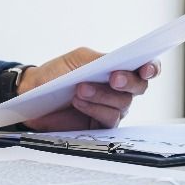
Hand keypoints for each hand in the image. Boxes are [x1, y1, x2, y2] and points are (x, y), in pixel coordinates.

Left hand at [16, 48, 160, 130]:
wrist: (33, 93)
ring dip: (102, 95)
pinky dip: (94, 108)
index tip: (146, 68)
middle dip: (128, 82)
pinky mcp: (100, 126)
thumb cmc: (57, 74)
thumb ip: (101, 59)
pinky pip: (108, 119)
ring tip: (80, 89)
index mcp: (118, 69)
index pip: (144, 68)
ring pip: (122, 104)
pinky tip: (78, 101)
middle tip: (113, 78)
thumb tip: (119, 61)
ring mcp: (111, 108)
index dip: (151, 68)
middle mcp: (119, 89)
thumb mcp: (79, 59)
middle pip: (139, 87)